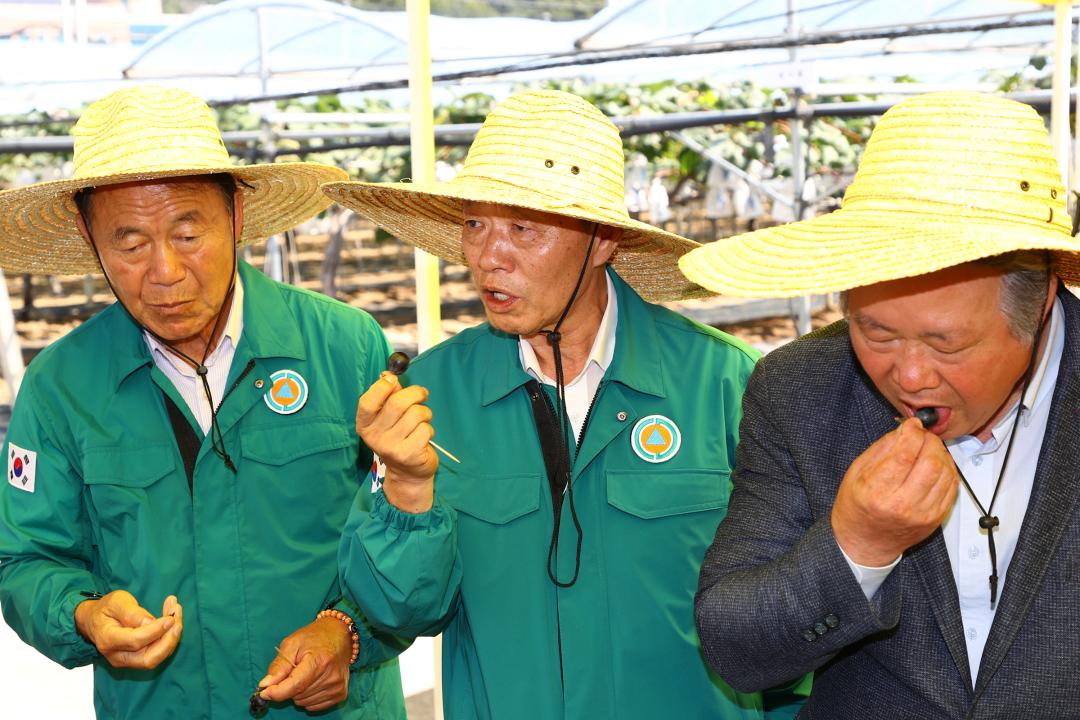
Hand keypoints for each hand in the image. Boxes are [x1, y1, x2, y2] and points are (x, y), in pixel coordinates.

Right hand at [74, 591, 182, 668]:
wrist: (94, 621)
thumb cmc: (106, 609)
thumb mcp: (116, 602)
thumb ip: (131, 612)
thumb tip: (150, 622)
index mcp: (108, 639)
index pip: (135, 641)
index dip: (156, 631)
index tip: (170, 618)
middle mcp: (117, 656)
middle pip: (148, 659)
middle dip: (168, 640)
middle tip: (177, 618)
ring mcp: (126, 661)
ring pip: (155, 658)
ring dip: (171, 638)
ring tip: (176, 612)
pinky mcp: (136, 660)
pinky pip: (156, 653)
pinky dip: (168, 638)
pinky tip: (172, 619)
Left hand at [257, 617, 352, 711]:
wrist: (340, 634)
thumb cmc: (314, 637)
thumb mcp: (292, 643)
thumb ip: (279, 665)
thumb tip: (264, 685)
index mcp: (319, 661)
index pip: (295, 685)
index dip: (277, 692)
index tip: (264, 692)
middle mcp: (331, 676)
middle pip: (297, 695)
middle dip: (289, 686)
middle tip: (295, 671)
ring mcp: (337, 687)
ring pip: (303, 703)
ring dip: (299, 692)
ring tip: (306, 674)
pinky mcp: (340, 694)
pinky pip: (313, 706)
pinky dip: (308, 697)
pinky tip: (313, 682)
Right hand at [356, 372, 437, 512]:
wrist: (407, 473)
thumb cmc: (399, 437)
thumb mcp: (388, 418)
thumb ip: (388, 396)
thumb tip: (389, 375)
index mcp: (365, 425)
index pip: (367, 402)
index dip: (382, 387)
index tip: (394, 380)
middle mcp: (374, 437)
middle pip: (397, 403)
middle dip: (415, 394)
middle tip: (422, 394)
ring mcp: (391, 447)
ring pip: (416, 414)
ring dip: (424, 413)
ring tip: (421, 421)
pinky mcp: (409, 454)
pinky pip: (425, 429)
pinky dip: (429, 429)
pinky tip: (423, 437)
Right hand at [832, 418, 958, 566]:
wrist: (866, 542)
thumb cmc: (857, 506)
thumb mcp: (857, 472)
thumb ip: (883, 448)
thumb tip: (907, 430)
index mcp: (877, 492)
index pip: (904, 454)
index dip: (912, 433)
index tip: (911, 426)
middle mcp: (902, 505)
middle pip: (930, 463)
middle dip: (930, 441)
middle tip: (922, 436)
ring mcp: (923, 514)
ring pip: (946, 473)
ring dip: (941, 454)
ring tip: (929, 449)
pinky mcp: (936, 518)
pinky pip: (952, 488)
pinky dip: (948, 470)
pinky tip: (936, 465)